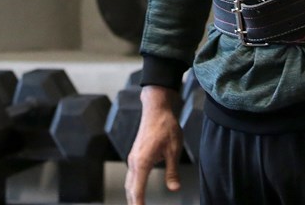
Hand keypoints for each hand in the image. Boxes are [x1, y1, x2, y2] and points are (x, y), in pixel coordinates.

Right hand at [124, 86, 182, 204]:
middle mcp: (134, 161)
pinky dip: (133, 187)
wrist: (156, 109)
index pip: (137, 191)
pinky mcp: (135, 155)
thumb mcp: (173, 150)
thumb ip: (172, 172)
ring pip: (129, 183)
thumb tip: (174, 189)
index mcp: (142, 162)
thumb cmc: (165, 126)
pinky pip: (131, 176)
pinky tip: (138, 191)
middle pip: (130, 189)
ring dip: (132, 196)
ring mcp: (133, 158)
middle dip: (133, 203)